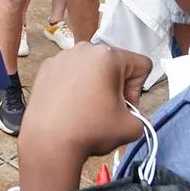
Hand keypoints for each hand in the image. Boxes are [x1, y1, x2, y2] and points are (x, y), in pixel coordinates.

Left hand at [24, 42, 151, 160]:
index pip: (141, 65)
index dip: (138, 90)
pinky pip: (71, 72)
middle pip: (115, 65)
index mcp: (109, 56)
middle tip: (107, 110)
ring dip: (95, 85)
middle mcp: (85, 49)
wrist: (48, 141)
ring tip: (86, 109)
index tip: (125, 108)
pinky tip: (69, 105)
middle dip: (116, 87)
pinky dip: (74, 86)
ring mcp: (62, 56)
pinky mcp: (47, 67)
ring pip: (92, 68)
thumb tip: (136, 118)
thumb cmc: (90, 130)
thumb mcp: (130, 128)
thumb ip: (142, 119)